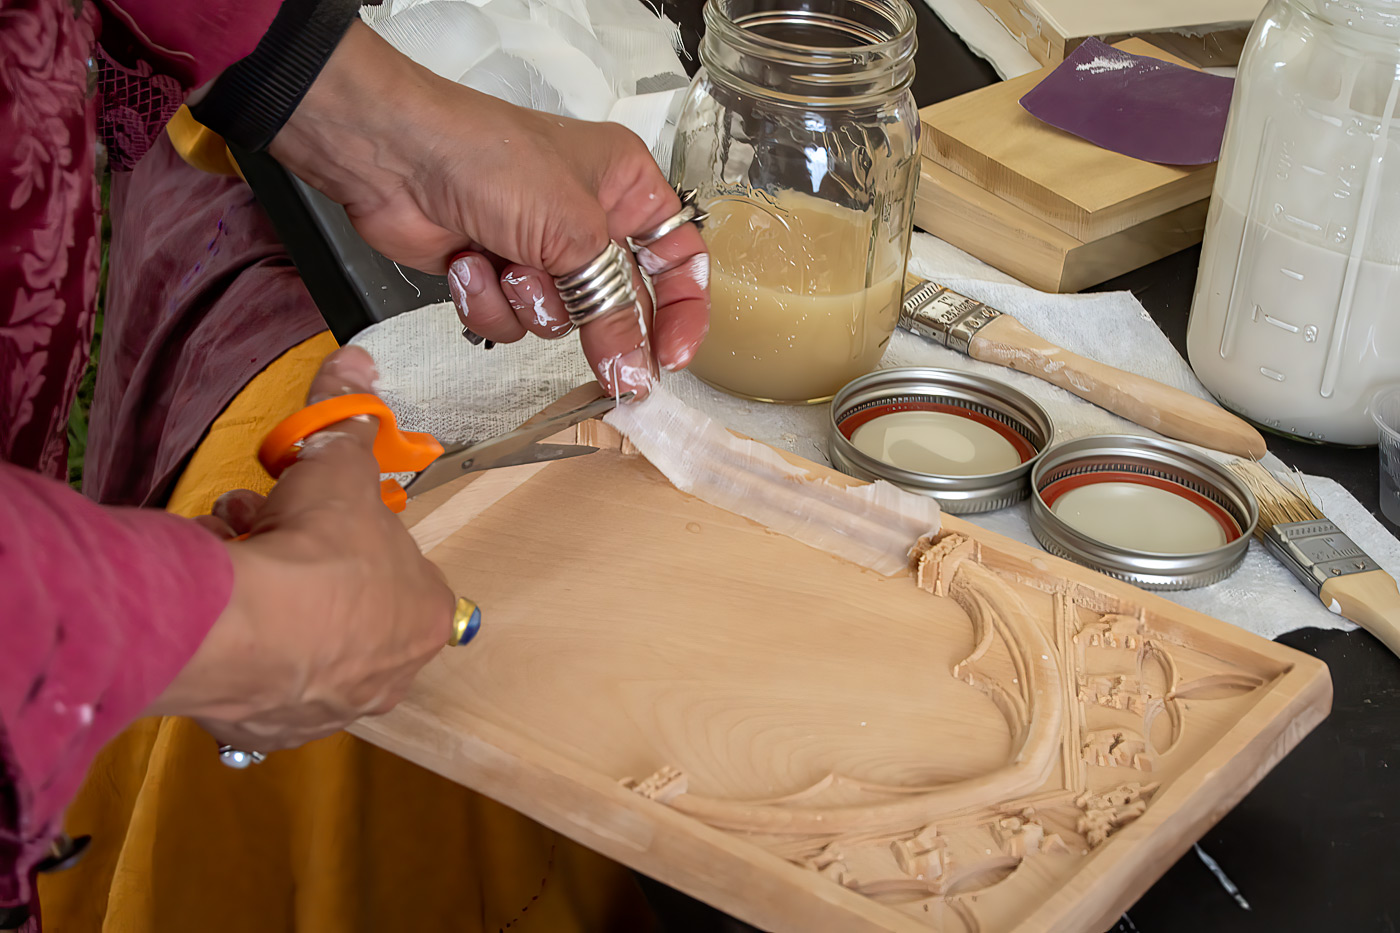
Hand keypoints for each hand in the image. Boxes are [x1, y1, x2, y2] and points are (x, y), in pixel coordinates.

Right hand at [151, 347, 454, 751]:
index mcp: (427, 614)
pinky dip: (240, 638)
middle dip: (306, 558)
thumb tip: (356, 367)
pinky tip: (220, 603)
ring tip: (234, 552)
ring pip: (302, 640)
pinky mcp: (276, 726)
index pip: (403, 572)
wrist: (249, 627)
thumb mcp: (339, 465)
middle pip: (349, 606)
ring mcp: (335, 705)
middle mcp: (391, 671)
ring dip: (270, 591)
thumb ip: (348, 420)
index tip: (324, 518)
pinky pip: (259, 677)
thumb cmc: (319, 551)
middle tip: (269, 525)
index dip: (357, 537)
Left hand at [268, 22, 709, 399]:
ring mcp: (538, 248)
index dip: (683, 312)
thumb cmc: (489, 159)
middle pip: (619, 301)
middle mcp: (588, 218)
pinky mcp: (495, 272)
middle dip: (596, 323)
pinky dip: (487, 299)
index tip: (670, 359)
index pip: (679, 260)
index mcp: (626, 188)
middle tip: (605, 362)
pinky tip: (468, 262)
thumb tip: (636, 372)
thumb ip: (612, 311)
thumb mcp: (572, 236)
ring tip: (506, 263)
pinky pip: (511, 319)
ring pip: (560, 319)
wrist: (394, 157)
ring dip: (530, 302)